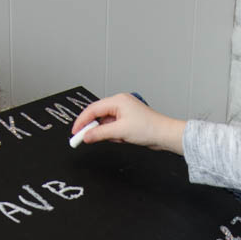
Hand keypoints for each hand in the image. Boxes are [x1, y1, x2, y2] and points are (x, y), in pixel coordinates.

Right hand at [70, 92, 185, 153]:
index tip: (75, 132)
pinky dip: (115, 135)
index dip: (82, 121)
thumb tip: (86, 136)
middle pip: (98, 116)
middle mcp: (120, 103)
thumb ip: (99, 134)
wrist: (165, 134)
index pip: (93, 109)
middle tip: (87, 139)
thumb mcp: (120, 132)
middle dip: (96, 129)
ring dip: (109, 134)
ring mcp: (124, 111)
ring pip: (106, 124)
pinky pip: (114, 128)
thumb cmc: (149, 128)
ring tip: (121, 138)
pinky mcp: (128, 120)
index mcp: (117, 100)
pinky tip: (124, 138)